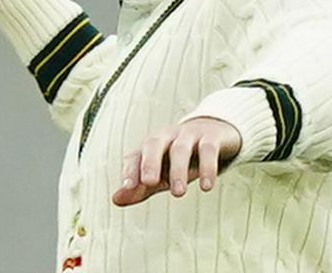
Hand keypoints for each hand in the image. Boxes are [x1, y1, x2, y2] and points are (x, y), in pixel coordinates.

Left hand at [113, 117, 242, 206]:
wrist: (216, 131)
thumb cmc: (182, 158)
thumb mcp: (161, 174)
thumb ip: (140, 188)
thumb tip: (115, 200)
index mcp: (152, 145)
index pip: (136, 155)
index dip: (131, 169)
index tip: (128, 186)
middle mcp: (168, 136)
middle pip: (154, 144)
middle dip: (150, 163)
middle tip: (150, 183)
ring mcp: (190, 134)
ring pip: (181, 148)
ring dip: (178, 170)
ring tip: (178, 193)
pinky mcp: (212, 136)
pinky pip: (208, 149)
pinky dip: (208, 167)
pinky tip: (207, 186)